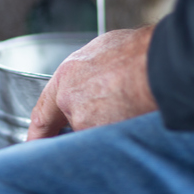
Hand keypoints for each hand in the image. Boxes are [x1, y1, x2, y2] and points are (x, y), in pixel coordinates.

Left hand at [26, 26, 157, 139]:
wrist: (160, 65)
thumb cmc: (136, 53)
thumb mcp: (99, 50)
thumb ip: (86, 71)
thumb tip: (91, 77)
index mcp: (66, 80)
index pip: (42, 113)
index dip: (37, 132)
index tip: (33, 142)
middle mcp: (71, 105)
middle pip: (74, 123)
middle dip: (90, 119)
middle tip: (111, 105)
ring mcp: (90, 124)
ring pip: (96, 131)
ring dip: (111, 122)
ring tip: (132, 101)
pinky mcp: (108, 138)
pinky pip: (112, 141)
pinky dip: (123, 131)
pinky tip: (137, 113)